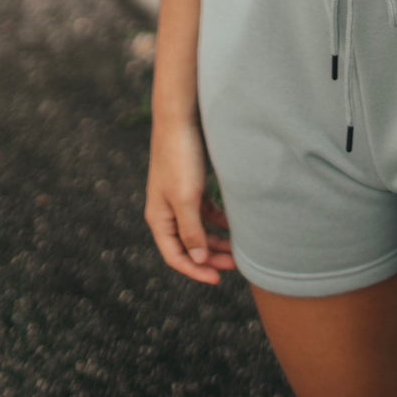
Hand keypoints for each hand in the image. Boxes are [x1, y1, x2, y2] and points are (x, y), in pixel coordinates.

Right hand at [145, 114, 236, 284]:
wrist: (181, 118)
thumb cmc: (180, 158)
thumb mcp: (186, 198)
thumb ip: (191, 231)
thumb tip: (198, 259)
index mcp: (159, 218)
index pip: (176, 256)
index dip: (196, 270)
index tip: (219, 279)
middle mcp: (166, 211)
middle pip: (188, 246)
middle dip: (211, 258)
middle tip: (235, 265)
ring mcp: (179, 198)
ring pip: (199, 230)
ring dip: (216, 241)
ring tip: (238, 249)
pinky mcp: (191, 185)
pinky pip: (204, 212)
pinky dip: (218, 221)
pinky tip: (234, 224)